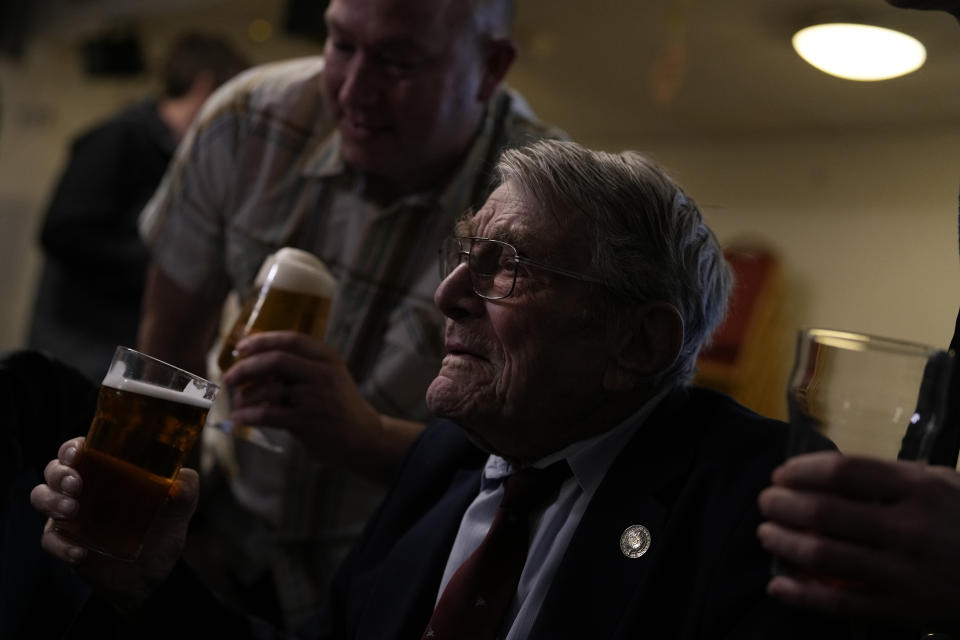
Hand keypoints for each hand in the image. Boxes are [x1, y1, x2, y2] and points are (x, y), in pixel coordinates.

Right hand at [30, 437, 198, 611]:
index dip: (73, 447)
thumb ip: (186, 489)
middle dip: (60, 473)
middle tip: (76, 484)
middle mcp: (83, 489)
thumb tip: (180, 482)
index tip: (78, 451)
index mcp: (107, 471)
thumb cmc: (161, 531)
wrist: (152, 575)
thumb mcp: (180, 508)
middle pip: (54, 470)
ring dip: (52, 501)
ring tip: (72, 510)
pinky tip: (81, 552)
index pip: (80, 449)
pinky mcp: (65, 543)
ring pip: (40, 497)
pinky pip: (50, 540)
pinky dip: (62, 545)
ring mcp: (70, 516)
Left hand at [223, 331, 412, 481]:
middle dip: (246, 367)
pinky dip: (249, 415)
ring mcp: (316, 398)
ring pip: (269, 389)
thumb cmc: (338, 405)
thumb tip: (255, 355)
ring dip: (246, 395)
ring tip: (239, 401)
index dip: (262, 340)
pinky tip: (240, 418)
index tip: (240, 347)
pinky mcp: (308, 421)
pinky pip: (268, 414)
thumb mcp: (329, 376)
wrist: (364, 436)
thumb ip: (301, 365)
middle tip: (229, 377)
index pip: (291, 340)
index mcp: (328, 358)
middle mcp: (324, 374)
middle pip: (276, 360)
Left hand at [757, 451, 959, 631]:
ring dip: (784, 543)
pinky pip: (840, 604)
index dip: (802, 470)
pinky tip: (779, 584)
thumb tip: (831, 472)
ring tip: (766, 533)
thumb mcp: (944, 485)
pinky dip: (802, 594)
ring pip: (824, 556)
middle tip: (766, 502)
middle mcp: (909, 529)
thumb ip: (894, 478)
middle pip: (825, 512)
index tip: (781, 473)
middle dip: (783, 505)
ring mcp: (905, 573)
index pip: (843, 472)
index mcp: (919, 490)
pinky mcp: (903, 611)